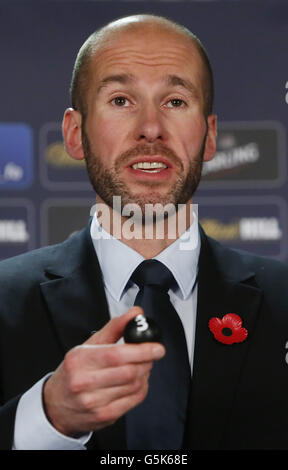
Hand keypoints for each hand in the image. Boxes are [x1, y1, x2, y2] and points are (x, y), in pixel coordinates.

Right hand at [43, 307, 164, 436]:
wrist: (56, 404)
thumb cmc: (74, 371)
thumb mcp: (88, 345)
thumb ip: (114, 327)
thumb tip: (135, 313)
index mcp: (80, 359)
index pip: (116, 355)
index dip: (141, 351)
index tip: (157, 347)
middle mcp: (84, 382)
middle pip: (128, 372)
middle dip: (146, 362)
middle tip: (151, 355)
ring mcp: (93, 402)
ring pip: (134, 386)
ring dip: (145, 374)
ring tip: (142, 367)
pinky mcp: (103, 416)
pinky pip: (133, 401)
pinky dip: (142, 389)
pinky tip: (137, 382)